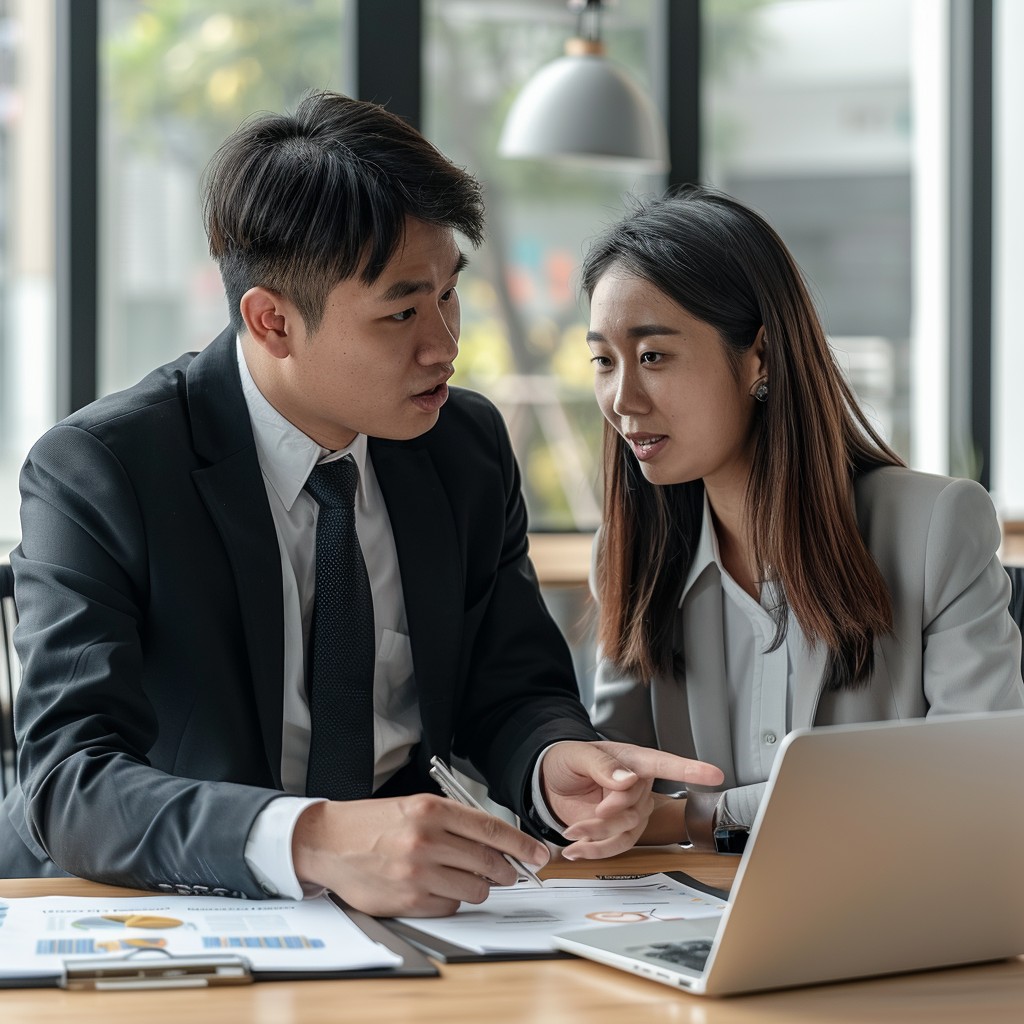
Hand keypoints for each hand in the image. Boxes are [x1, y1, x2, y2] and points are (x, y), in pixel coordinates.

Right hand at [291, 795, 548, 916]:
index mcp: (430, 809)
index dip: (521, 844)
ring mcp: (416, 873)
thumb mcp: (417, 807)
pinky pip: (450, 907)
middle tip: (510, 872)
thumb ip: (456, 822)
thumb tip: (499, 844)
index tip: (539, 854)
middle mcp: (425, 840)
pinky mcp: (408, 900)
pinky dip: (452, 901)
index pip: (490, 828)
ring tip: (464, 878)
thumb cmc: (375, 823)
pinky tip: (437, 888)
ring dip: (478, 887)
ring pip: (474, 889)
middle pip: (488, 862)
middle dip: (506, 871)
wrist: (329, 842)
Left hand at [540, 741, 724, 859]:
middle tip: (594, 807)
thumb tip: (627, 779)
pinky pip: (617, 846)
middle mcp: (638, 786)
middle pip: (638, 805)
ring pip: (627, 830)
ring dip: (598, 833)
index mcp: (633, 760)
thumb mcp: (578, 755)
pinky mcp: (620, 830)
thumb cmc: (568, 760)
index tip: (714, 774)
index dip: (691, 769)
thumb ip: (602, 766)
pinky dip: (595, 850)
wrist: (551, 781)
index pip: (665, 764)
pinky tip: (576, 849)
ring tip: (573, 831)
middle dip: (612, 809)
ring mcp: (632, 811)